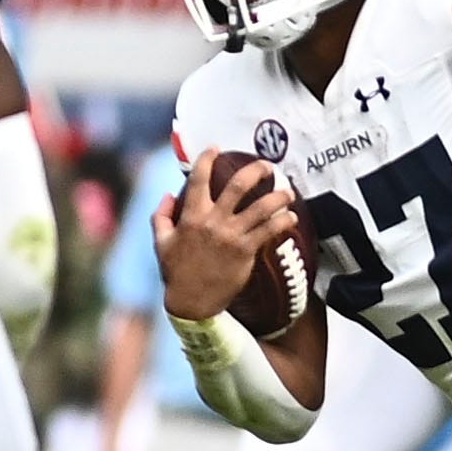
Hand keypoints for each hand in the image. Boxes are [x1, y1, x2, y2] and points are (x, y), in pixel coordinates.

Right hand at [152, 152, 298, 323]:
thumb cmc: (177, 272)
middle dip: (255, 171)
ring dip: (278, 196)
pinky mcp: (245, 251)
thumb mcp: (161, 242)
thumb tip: (168, 195)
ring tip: (288, 191)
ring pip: (260, 208)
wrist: (192, 302)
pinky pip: (269, 231)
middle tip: (267, 165)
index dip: (206, 159)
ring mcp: (231, 235)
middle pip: (238, 186)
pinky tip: (291, 217)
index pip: (198, 179)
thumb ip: (161, 215)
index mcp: (191, 216)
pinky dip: (282, 221)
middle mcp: (213, 221)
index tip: (215, 147)